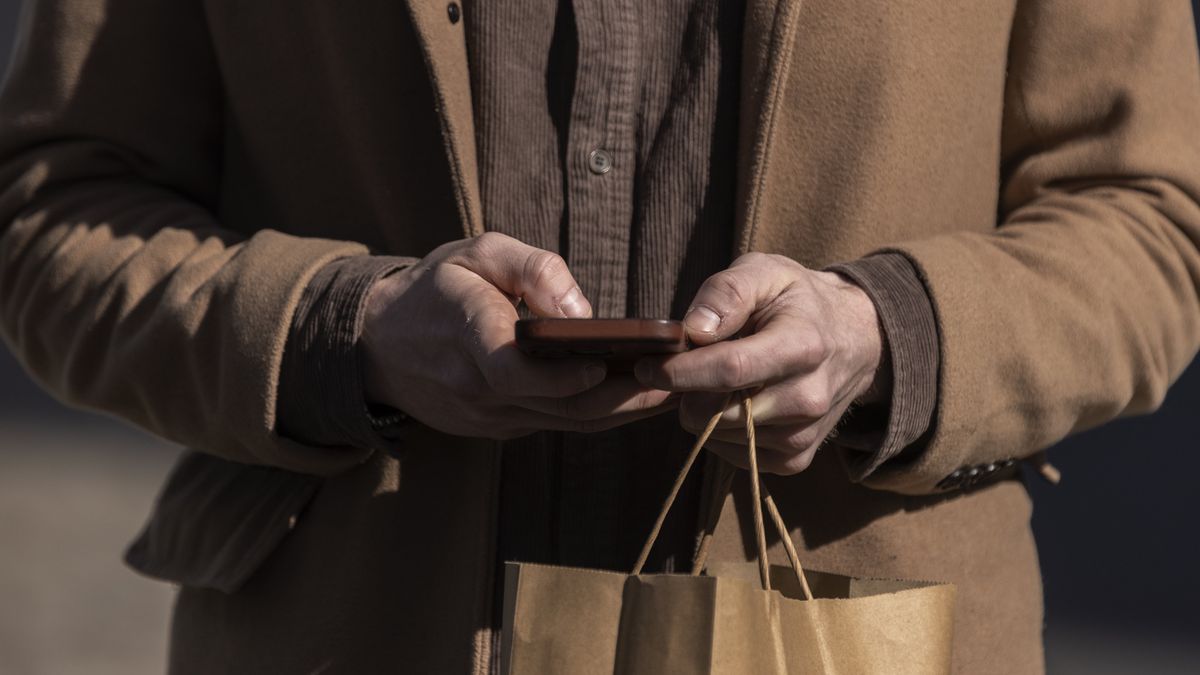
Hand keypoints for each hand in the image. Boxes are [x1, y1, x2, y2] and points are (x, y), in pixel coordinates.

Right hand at [361, 232, 674, 438]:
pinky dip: (598, 415)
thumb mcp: (476, 252)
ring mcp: (487, 416)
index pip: (510, 370)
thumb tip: (580, 308)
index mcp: (465, 334)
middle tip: (676, 381)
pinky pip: (555, 425)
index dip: (559, 378)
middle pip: (556, 406)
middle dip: (621, 398)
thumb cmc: (437, 288)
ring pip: (564, 423)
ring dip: (621, 412)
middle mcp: (475, 387)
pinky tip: (637, 399)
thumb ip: (531, 269)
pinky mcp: (499, 428)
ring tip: (673, 391)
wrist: (381, 344)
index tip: (604, 369)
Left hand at [634, 253, 884, 473]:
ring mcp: (803, 435)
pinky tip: (735, 402)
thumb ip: (727, 292)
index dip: (679, 372)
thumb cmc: (797, 301)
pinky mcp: (795, 460)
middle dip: (686, 391)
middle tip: (687, 366)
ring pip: (717, 436)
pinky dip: (719, 431)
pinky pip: (731, 455)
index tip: (647, 365)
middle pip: (717, 412)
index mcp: (803, 346)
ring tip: (720, 379)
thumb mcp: (766, 272)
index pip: (730, 371)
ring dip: (703, 410)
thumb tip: (693, 331)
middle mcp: (808, 398)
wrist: (853, 340)